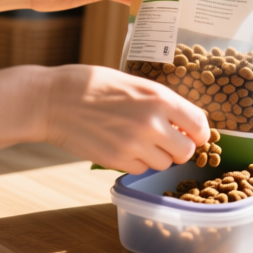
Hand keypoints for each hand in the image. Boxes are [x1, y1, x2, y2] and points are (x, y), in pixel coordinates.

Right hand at [42, 65, 209, 173]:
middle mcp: (152, 123)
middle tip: (165, 140)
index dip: (198, 132)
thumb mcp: (133, 82)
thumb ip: (160, 102)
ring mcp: (133, 145)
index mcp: (160, 98)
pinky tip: (122, 147)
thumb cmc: (91, 85)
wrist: (52, 100)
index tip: (192, 133)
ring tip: (138, 140)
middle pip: (186, 151)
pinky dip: (136, 163)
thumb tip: (183, 122)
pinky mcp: (116, 160)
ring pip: (164, 163)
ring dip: (157, 156)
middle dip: (179, 147)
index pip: (200, 125)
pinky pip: (141, 170)